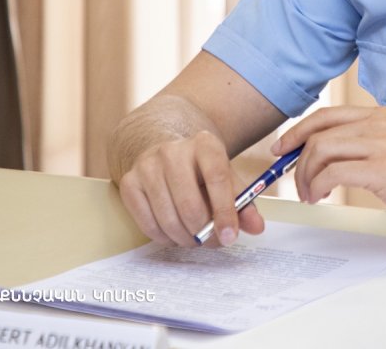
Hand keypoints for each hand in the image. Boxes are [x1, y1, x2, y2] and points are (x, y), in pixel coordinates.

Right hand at [116, 130, 265, 246]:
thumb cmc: (202, 170)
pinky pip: (148, 225)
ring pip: (168, 219)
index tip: (230, 236)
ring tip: (197, 238)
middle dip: (204, 233)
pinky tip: (176, 234)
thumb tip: (256, 227)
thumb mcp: (227, 177)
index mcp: (204, 144)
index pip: (218, 178)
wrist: (167, 153)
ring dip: (186, 239)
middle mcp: (172, 151)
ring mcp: (147, 166)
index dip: (225, 212)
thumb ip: (243, 202)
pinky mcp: (129, 183)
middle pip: (190, 205)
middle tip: (214, 242)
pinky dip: (165, 238)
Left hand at [273, 106, 385, 238]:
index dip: (297, 131)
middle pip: (318, 133)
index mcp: (381, 115)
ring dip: (307, 176)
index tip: (282, 149)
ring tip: (312, 194)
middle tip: (297, 183)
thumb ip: (362, 144)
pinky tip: (322, 197)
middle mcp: (380, 123)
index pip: (326, 115)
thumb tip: (321, 152)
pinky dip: (318, 186)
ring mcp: (382, 143)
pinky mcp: (383, 168)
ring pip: (321, 150)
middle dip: (298, 160)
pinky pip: (333, 172)